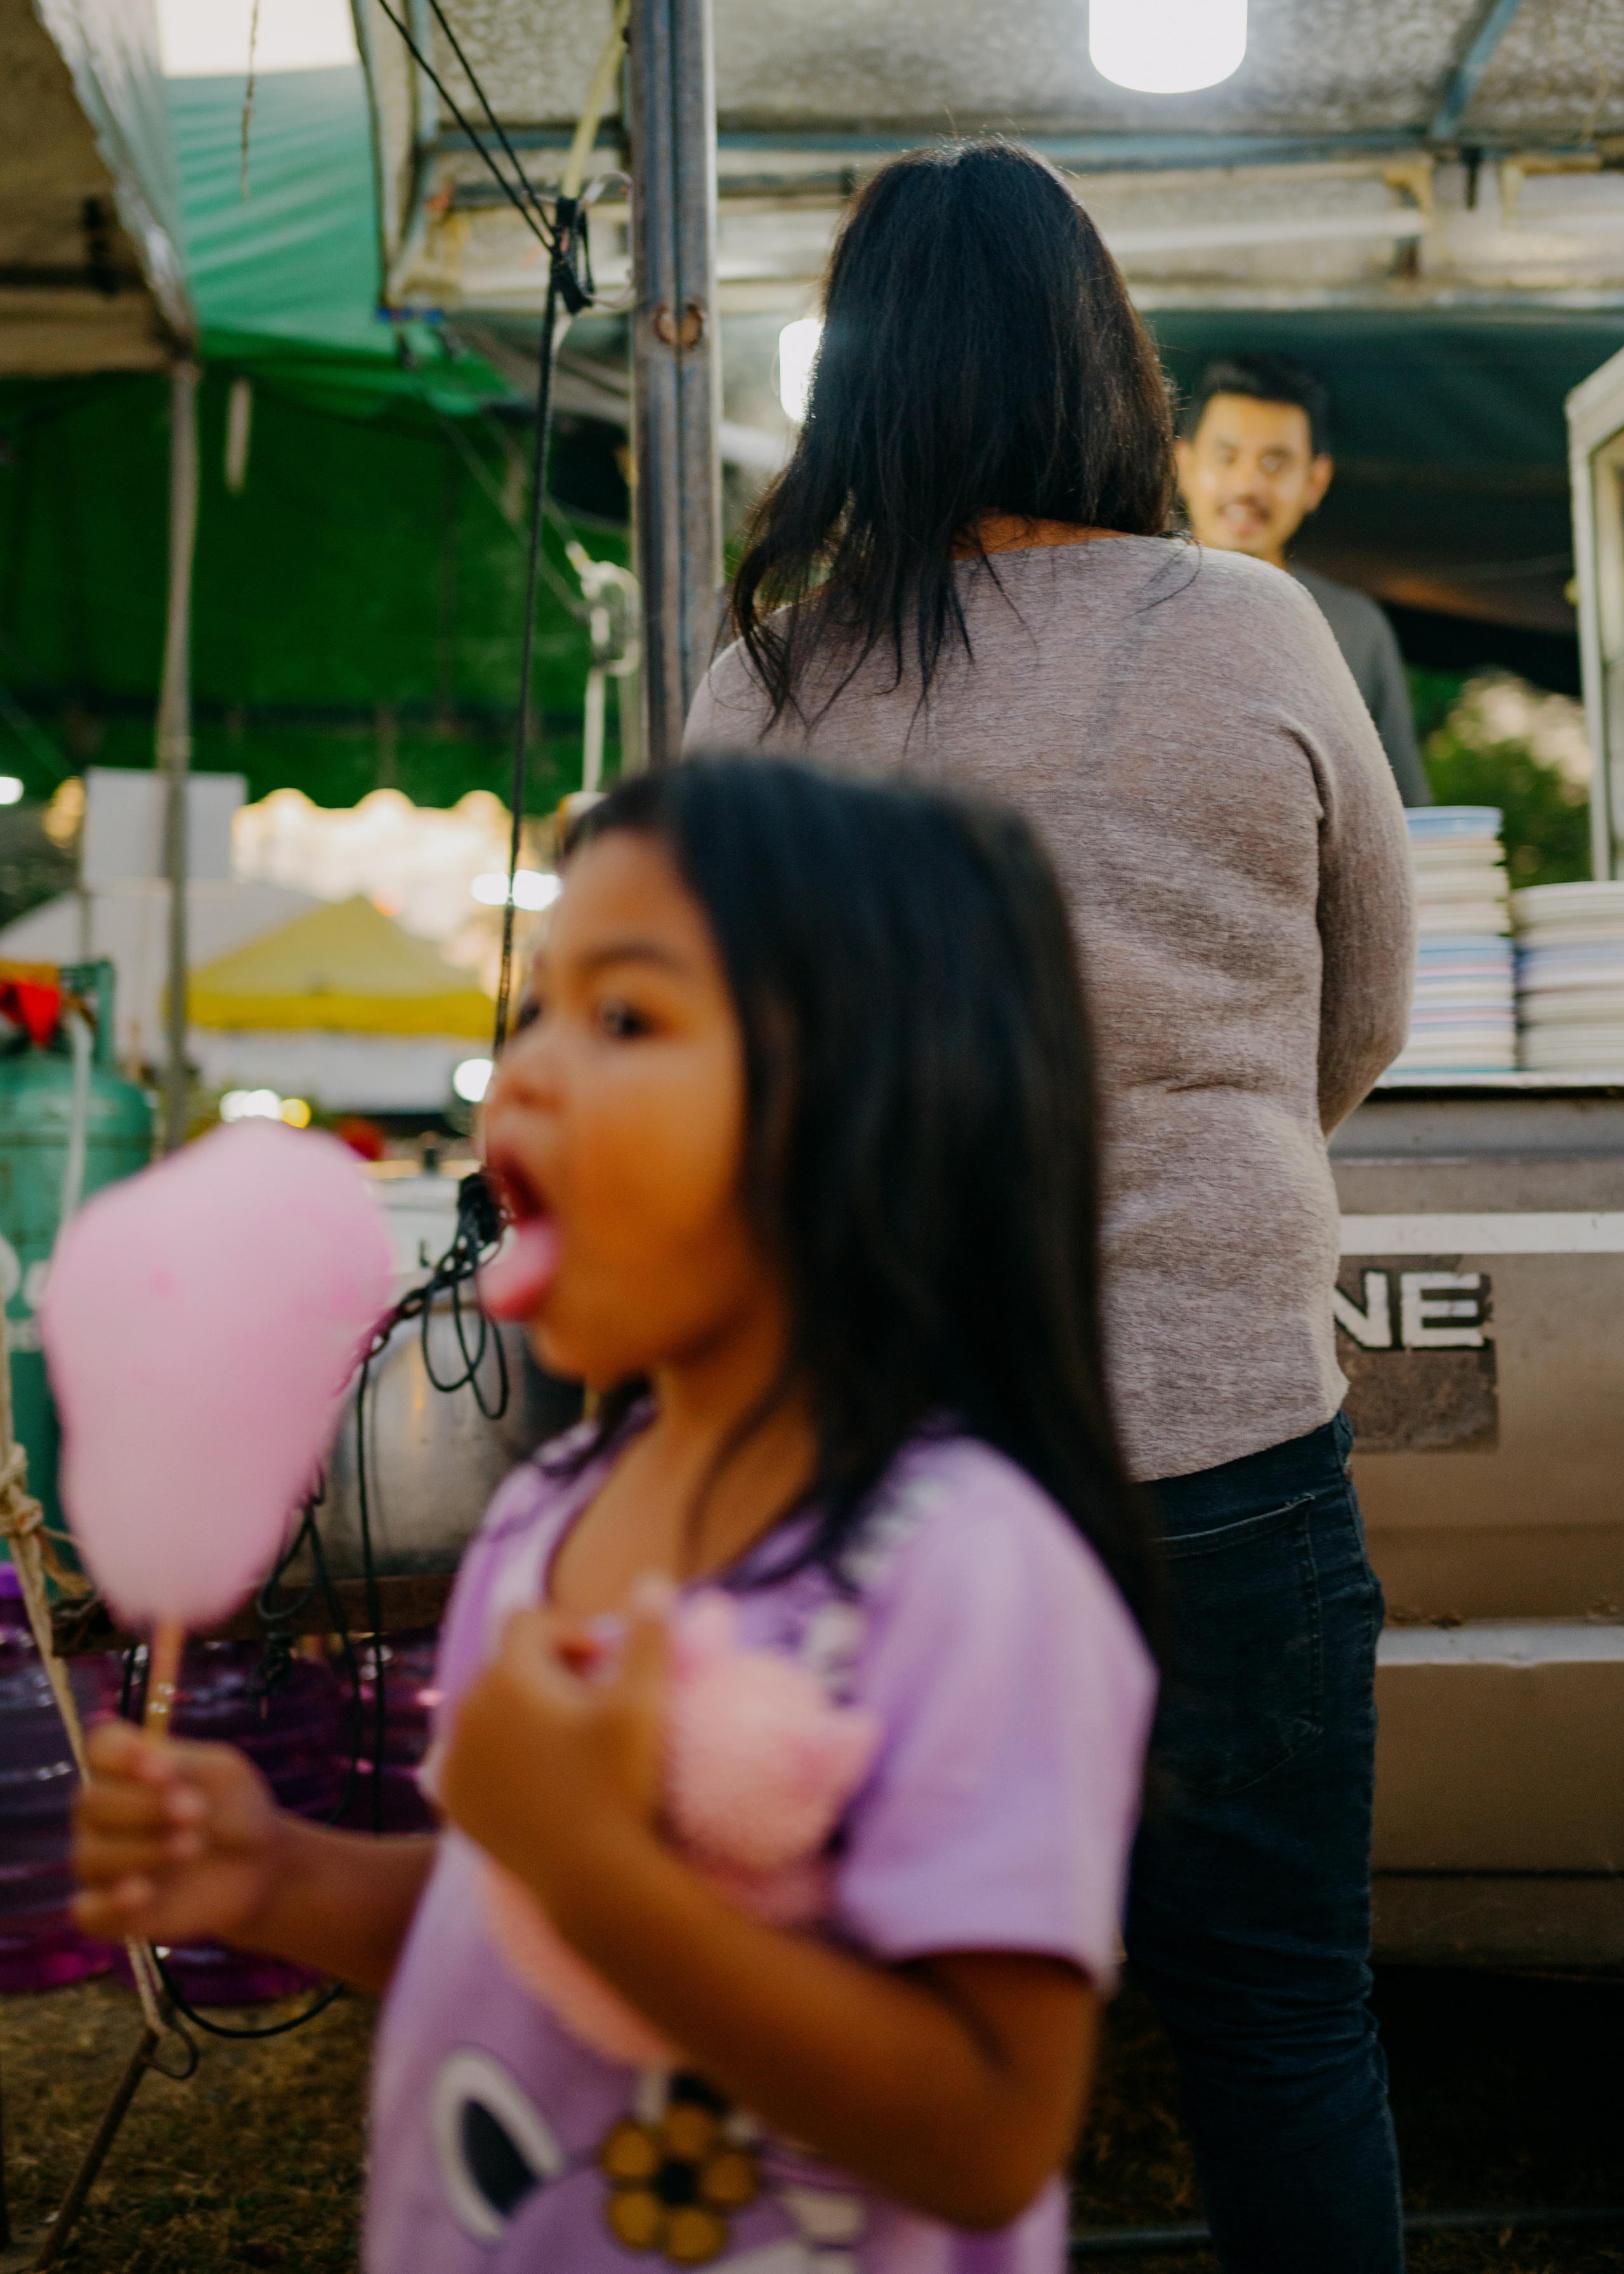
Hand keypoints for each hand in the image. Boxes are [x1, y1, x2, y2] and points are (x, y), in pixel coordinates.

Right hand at [73, 1717, 287, 1948]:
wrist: (257, 1865)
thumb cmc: (234, 1807)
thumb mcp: (222, 1774)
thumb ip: (185, 1765)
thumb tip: (153, 1764)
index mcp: (127, 1768)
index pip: (99, 1748)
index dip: (121, 1755)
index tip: (164, 1770)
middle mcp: (105, 1814)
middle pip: (91, 1802)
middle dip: (143, 1806)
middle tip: (197, 1812)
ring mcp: (103, 1863)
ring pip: (90, 1856)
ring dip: (140, 1850)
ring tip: (193, 1846)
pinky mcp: (111, 1911)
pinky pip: (88, 1912)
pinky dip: (110, 1904)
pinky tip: (144, 1893)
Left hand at [437, 1578, 670, 1915]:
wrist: (593, 1876)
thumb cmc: (623, 1782)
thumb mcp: (645, 1702)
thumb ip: (649, 1634)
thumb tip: (652, 1578)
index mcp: (509, 1677)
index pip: (528, 1620)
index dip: (570, 1629)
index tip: (606, 1662)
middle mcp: (468, 1709)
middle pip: (507, 1662)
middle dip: (548, 1669)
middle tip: (595, 1701)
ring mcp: (455, 1757)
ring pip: (488, 1707)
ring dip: (523, 1709)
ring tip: (568, 1739)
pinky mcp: (451, 1797)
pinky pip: (469, 1751)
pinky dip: (497, 1750)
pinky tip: (535, 1772)